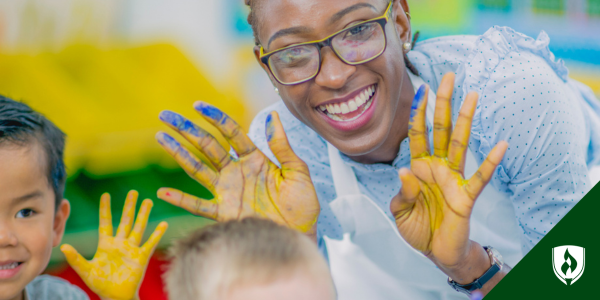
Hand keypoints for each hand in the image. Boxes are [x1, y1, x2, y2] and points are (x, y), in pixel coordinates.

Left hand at [61, 191, 167, 299]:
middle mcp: (120, 243)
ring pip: (139, 227)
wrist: (115, 296)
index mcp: (106, 244)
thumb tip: (64, 246)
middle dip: (129, 206)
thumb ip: (76, 258)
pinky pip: (150, 243)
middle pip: (125, 221)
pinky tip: (164, 224)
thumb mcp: (86, 270)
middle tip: (133, 192)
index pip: (106, 222)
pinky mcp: (141, 257)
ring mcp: (132, 249)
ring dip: (143, 214)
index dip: (105, 209)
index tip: (106, 195)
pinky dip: (157, 234)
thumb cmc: (100, 284)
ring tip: (148, 201)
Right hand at [155, 102, 319, 235]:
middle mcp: (236, 172)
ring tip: (160, 137)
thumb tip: (273, 115)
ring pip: (197, 169)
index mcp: (254, 159)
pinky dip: (180, 200)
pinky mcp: (224, 212)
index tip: (197, 105)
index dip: (215, 118)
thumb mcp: (297, 172)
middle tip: (166, 116)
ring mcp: (228, 191)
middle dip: (187, 130)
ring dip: (179, 153)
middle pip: (207, 146)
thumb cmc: (303, 205)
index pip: (231, 132)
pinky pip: (198, 205)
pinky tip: (162, 193)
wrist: (300, 235)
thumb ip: (282, 146)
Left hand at [390, 73, 507, 279]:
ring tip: (472, 95)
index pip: (418, 134)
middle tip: (448, 76)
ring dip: (465, 120)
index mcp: (419, 167)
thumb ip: (402, 191)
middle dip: (443, 103)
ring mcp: (454, 179)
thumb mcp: (400, 211)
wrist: (436, 252)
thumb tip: (406, 170)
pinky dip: (491, 161)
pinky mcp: (467, 196)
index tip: (421, 89)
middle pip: (440, 129)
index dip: (418, 113)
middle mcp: (437, 167)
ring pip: (460, 143)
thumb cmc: (417, 227)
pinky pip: (480, 176)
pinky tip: (501, 145)